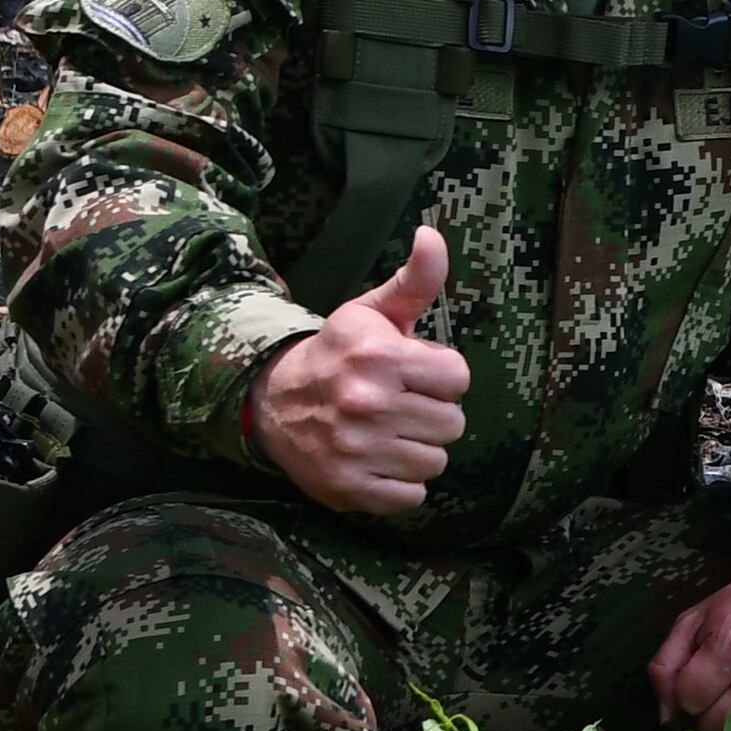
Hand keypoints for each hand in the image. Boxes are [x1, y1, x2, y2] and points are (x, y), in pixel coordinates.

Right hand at [247, 227, 468, 518]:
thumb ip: (415, 279)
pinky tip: (377, 460)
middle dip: (431, 413)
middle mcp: (367, 402)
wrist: (272, 400)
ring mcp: (356, 448)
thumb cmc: (337, 354)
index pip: (458, 378)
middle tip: (398, 405)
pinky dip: (401, 483)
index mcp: (379, 356)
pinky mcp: (349, 487)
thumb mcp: (372, 312)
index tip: (412, 374)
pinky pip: (412, 495)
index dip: (440, 376)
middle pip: (452, 423)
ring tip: (386, 432)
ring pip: (435, 460)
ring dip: (417, 449)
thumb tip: (432, 234)